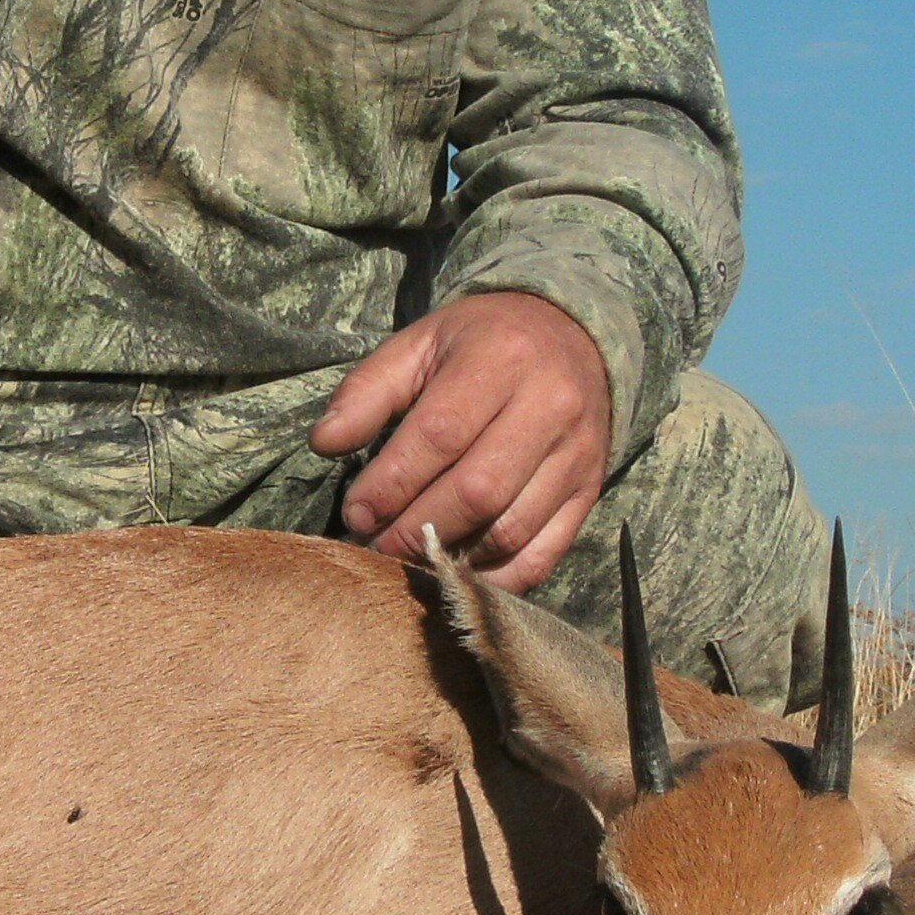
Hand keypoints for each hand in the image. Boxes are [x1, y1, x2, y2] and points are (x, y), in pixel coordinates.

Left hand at [310, 293, 611, 592]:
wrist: (574, 336)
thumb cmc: (481, 342)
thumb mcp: (421, 343)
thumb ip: (368, 390)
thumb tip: (324, 443)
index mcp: (500, 359)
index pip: (439, 435)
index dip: (391, 483)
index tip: (356, 512)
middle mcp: (549, 406)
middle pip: (477, 490)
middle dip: (416, 528)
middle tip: (376, 544)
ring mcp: (577, 454)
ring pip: (510, 529)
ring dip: (452, 558)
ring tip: (410, 559)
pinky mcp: (590, 492)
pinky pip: (544, 554)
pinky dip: (497, 579)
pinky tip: (458, 573)